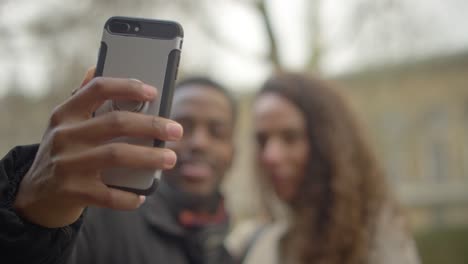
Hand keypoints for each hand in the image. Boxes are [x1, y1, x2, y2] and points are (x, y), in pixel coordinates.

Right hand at [13, 68, 182, 227]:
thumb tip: (96, 67)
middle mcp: (64, 136)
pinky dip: (129, 197)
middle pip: (116, 123)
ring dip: (149, 157)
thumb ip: (83, 99)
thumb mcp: (66, 123)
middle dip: (152, 125)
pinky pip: (109, 195)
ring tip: (170, 158)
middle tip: (176, 130)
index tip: (153, 91)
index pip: (98, 89)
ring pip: (117, 156)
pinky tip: (141, 195)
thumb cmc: (64, 152)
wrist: (36, 195)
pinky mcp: (72, 192)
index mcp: (65, 113)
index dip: (128, 86)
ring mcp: (67, 165)